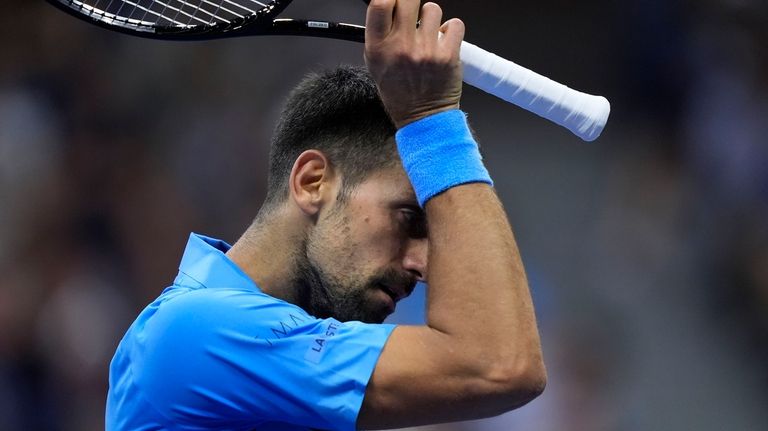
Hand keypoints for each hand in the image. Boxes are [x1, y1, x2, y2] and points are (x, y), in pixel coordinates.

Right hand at [364, 0, 464, 127]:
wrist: (423, 117)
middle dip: (411, 2)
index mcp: (379, 48)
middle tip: (413, 15)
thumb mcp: (376, 65)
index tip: (395, 1)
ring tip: (429, 34)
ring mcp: (425, 50)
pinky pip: (454, 24)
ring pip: (432, 9)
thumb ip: (380, 35)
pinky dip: (451, 30)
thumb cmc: (400, 92)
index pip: (379, 4)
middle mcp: (401, 47)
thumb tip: (387, 6)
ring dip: (432, 17)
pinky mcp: (447, 55)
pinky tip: (444, 41)